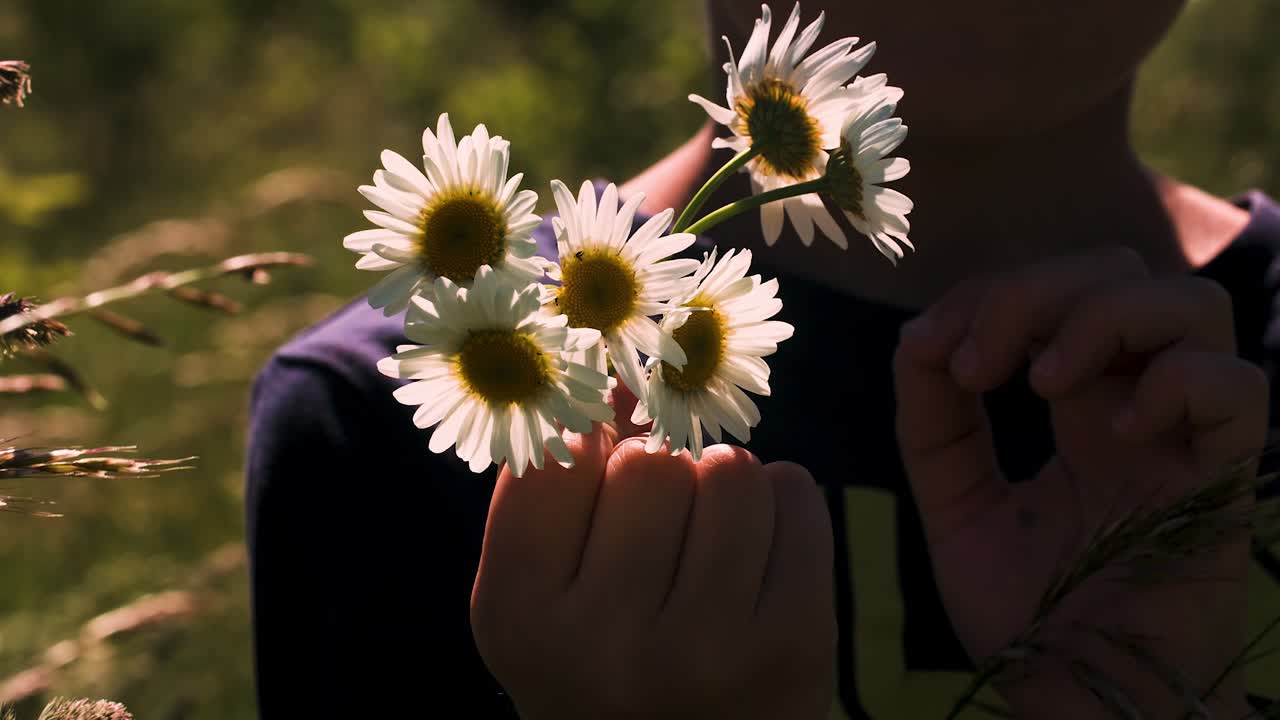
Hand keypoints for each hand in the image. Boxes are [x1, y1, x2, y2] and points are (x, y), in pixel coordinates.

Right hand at [470, 426, 836, 719]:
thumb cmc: (605, 660)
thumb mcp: (547, 589)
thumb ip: (560, 483)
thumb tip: (621, 369)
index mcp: (520, 619)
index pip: (558, 456)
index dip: (588, 448)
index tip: (602, 477)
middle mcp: (604, 644)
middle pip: (651, 460)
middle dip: (662, 474)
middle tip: (663, 530)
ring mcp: (706, 649)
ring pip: (730, 469)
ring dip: (725, 485)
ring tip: (713, 541)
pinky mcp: (795, 645)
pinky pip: (796, 496)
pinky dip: (783, 507)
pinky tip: (761, 557)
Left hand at [893, 247, 1266, 717]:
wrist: (1078, 700)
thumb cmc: (1028, 613)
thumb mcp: (955, 505)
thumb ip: (934, 424)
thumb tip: (918, 339)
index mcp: (1080, 407)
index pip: (1053, 296)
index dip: (988, 297)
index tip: (929, 349)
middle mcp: (1138, 408)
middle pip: (1120, 274)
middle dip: (1034, 293)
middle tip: (979, 366)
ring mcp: (1186, 440)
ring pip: (1193, 305)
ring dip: (1101, 319)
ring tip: (1041, 383)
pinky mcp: (1223, 484)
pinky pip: (1240, 392)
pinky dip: (1175, 383)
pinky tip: (1115, 430)